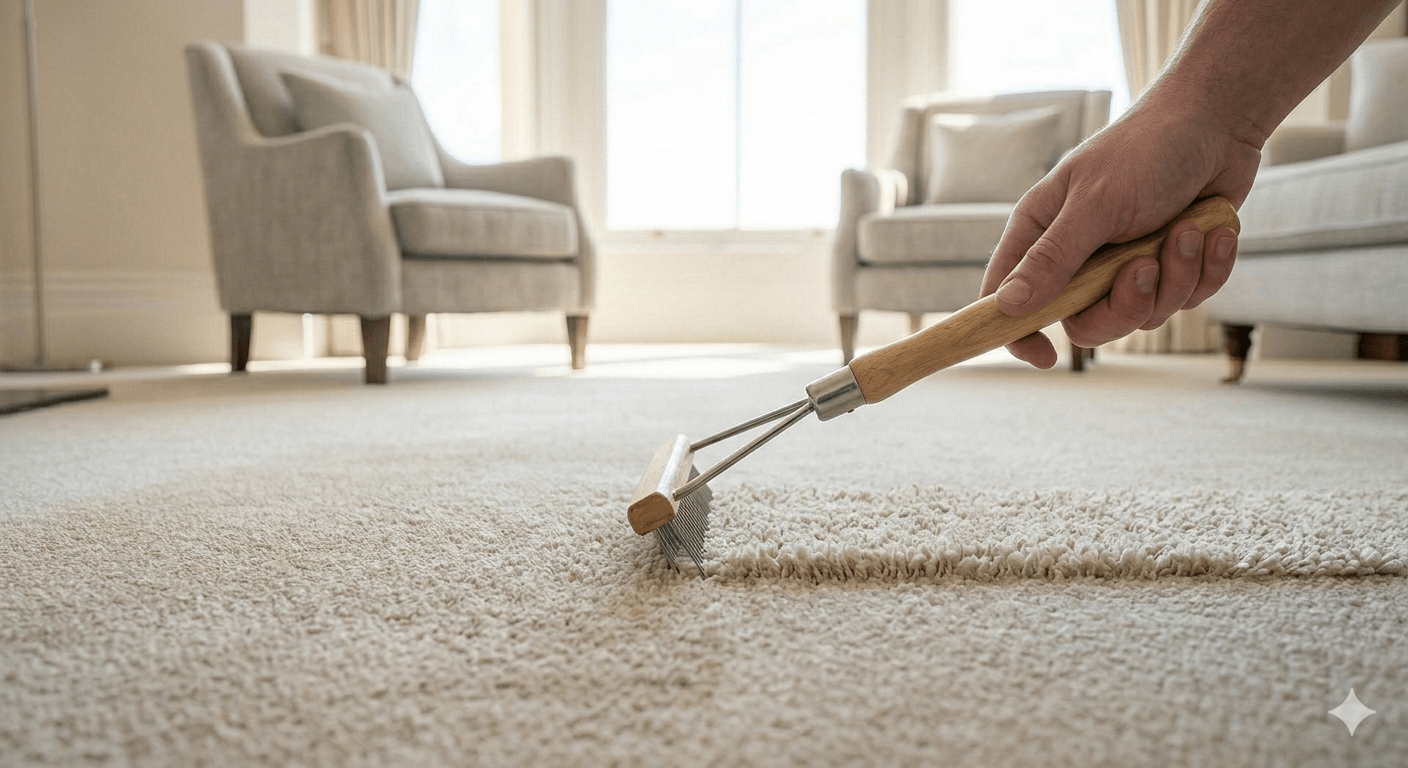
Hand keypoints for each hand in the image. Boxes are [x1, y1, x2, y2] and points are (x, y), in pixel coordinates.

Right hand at [979, 84, 1261, 367]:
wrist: (1217, 122)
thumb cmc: (1145, 150)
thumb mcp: (1094, 204)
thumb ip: (1052, 258)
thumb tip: (1007, 306)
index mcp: (1042, 234)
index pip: (1009, 299)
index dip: (1019, 333)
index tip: (1046, 356)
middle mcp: (1079, 256)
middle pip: (1086, 323)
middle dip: (1126, 304)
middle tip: (1146, 266)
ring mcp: (1126, 264)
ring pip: (1143, 315)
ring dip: (1176, 276)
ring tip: (1189, 229)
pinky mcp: (1171, 266)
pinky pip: (1186, 299)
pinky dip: (1206, 269)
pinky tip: (1212, 231)